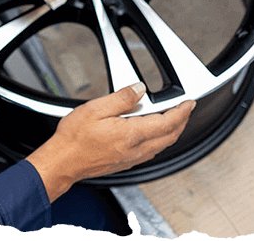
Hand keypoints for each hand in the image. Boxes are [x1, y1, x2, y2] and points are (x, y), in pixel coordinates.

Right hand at [26, 83, 194, 201]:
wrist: (64, 161)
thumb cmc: (74, 138)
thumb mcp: (96, 109)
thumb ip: (121, 98)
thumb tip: (139, 90)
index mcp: (131, 134)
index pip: (167, 122)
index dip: (182, 111)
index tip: (189, 103)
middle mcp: (136, 150)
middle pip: (170, 136)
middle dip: (182, 121)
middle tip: (185, 109)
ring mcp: (132, 159)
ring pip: (163, 145)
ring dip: (172, 131)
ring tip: (173, 118)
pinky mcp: (126, 163)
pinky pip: (152, 152)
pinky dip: (160, 140)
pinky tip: (153, 134)